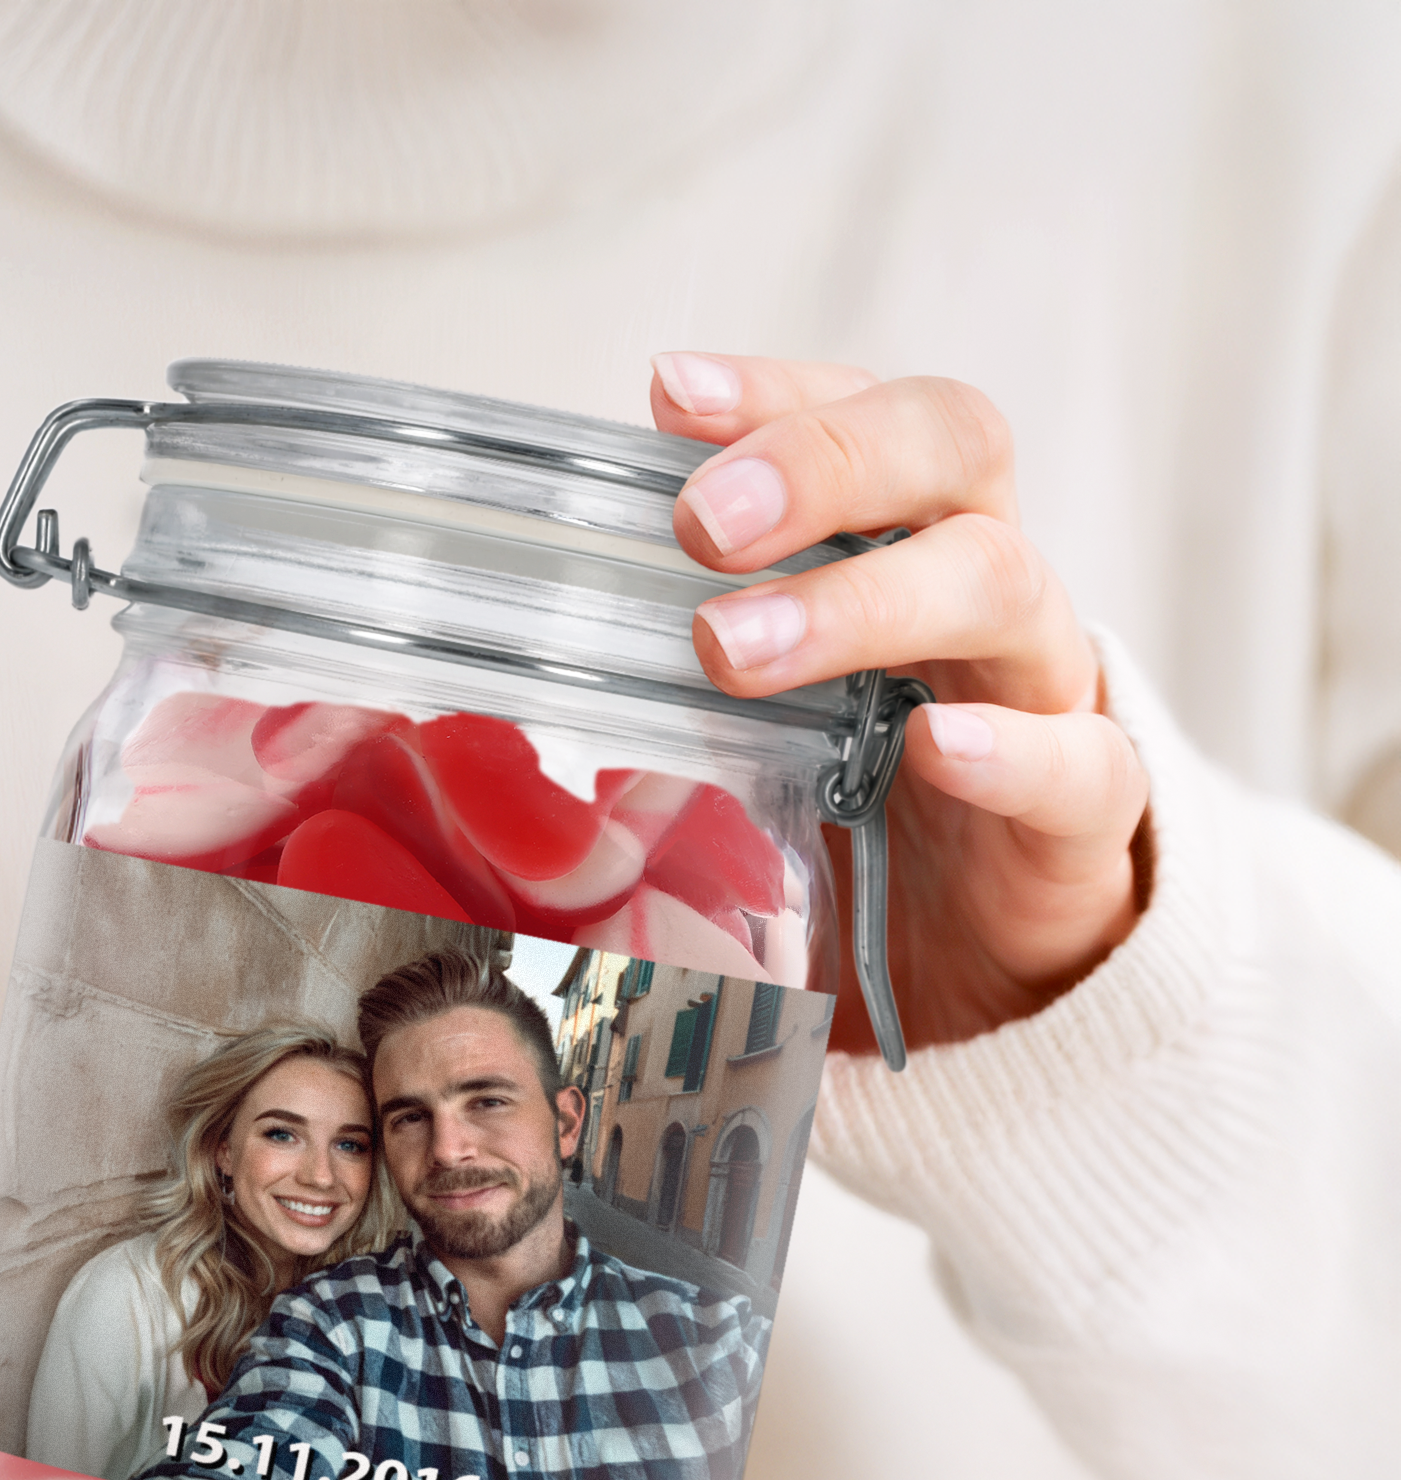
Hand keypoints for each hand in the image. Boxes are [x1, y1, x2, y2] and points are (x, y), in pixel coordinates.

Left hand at [652, 353, 1150, 1053]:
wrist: (992, 940)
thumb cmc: (866, 797)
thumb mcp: (768, 708)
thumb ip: (693, 653)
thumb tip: (544, 631)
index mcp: (906, 536)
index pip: (860, 409)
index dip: (775, 392)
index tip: (669, 395)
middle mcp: (984, 581)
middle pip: (951, 445)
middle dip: (822, 462)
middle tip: (701, 522)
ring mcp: (1042, 686)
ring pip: (999, 584)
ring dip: (860, 602)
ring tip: (732, 649)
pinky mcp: (1083, 812)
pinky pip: (1075, 761)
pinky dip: (1007, 750)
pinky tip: (930, 746)